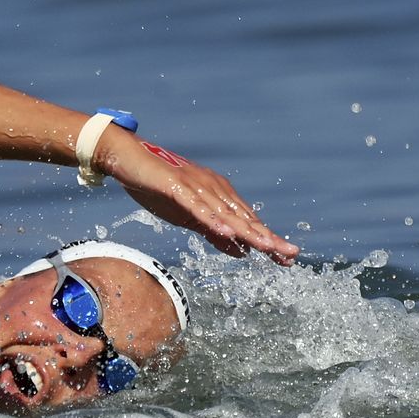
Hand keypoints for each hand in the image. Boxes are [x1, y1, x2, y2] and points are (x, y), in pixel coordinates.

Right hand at [102, 133, 298, 264]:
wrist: (129, 159)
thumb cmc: (158, 188)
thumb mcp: (189, 217)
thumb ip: (214, 233)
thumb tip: (240, 251)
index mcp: (219, 196)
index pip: (248, 223)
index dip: (267, 240)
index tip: (286, 258)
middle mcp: (214, 189)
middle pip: (244, 218)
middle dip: (267, 237)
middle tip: (289, 254)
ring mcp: (196, 187)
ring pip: (225, 214)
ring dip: (247, 231)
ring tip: (266, 247)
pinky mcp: (177, 187)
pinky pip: (197, 206)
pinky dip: (212, 219)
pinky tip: (226, 232)